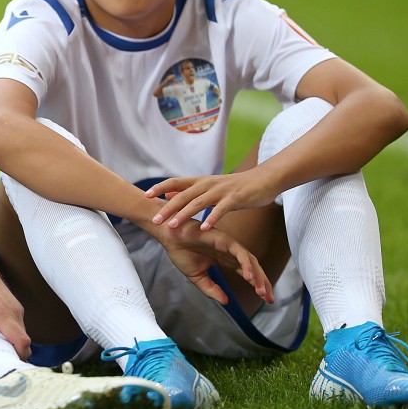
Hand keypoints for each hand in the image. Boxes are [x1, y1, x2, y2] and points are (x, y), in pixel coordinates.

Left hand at [0, 256, 29, 359]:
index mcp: (0, 313)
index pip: (22, 341)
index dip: (19, 357)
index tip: (7, 368)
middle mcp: (12, 310)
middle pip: (24, 341)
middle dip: (16, 356)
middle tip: (0, 369)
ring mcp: (15, 307)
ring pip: (22, 333)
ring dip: (14, 346)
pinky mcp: (13, 305)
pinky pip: (19, 326)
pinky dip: (13, 336)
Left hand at [146, 169, 279, 230]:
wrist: (263, 180)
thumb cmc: (234, 186)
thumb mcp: (208, 187)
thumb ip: (188, 191)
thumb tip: (167, 194)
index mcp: (200, 181)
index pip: (175, 182)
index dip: (160, 187)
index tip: (145, 195)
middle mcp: (208, 184)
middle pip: (183, 196)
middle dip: (168, 208)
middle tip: (155, 220)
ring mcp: (221, 191)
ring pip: (199, 203)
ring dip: (184, 214)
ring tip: (173, 226)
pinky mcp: (235, 198)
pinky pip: (221, 210)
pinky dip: (212, 218)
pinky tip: (204, 228)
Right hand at [149, 220, 273, 304]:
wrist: (169, 236)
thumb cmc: (181, 251)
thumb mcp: (197, 277)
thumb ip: (211, 289)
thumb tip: (225, 302)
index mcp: (225, 259)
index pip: (247, 273)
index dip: (258, 286)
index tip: (266, 300)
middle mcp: (230, 252)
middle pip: (253, 268)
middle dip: (263, 283)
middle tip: (270, 299)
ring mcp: (229, 245)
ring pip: (250, 261)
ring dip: (257, 276)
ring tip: (261, 291)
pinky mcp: (224, 239)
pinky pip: (240, 252)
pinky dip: (246, 264)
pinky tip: (248, 276)